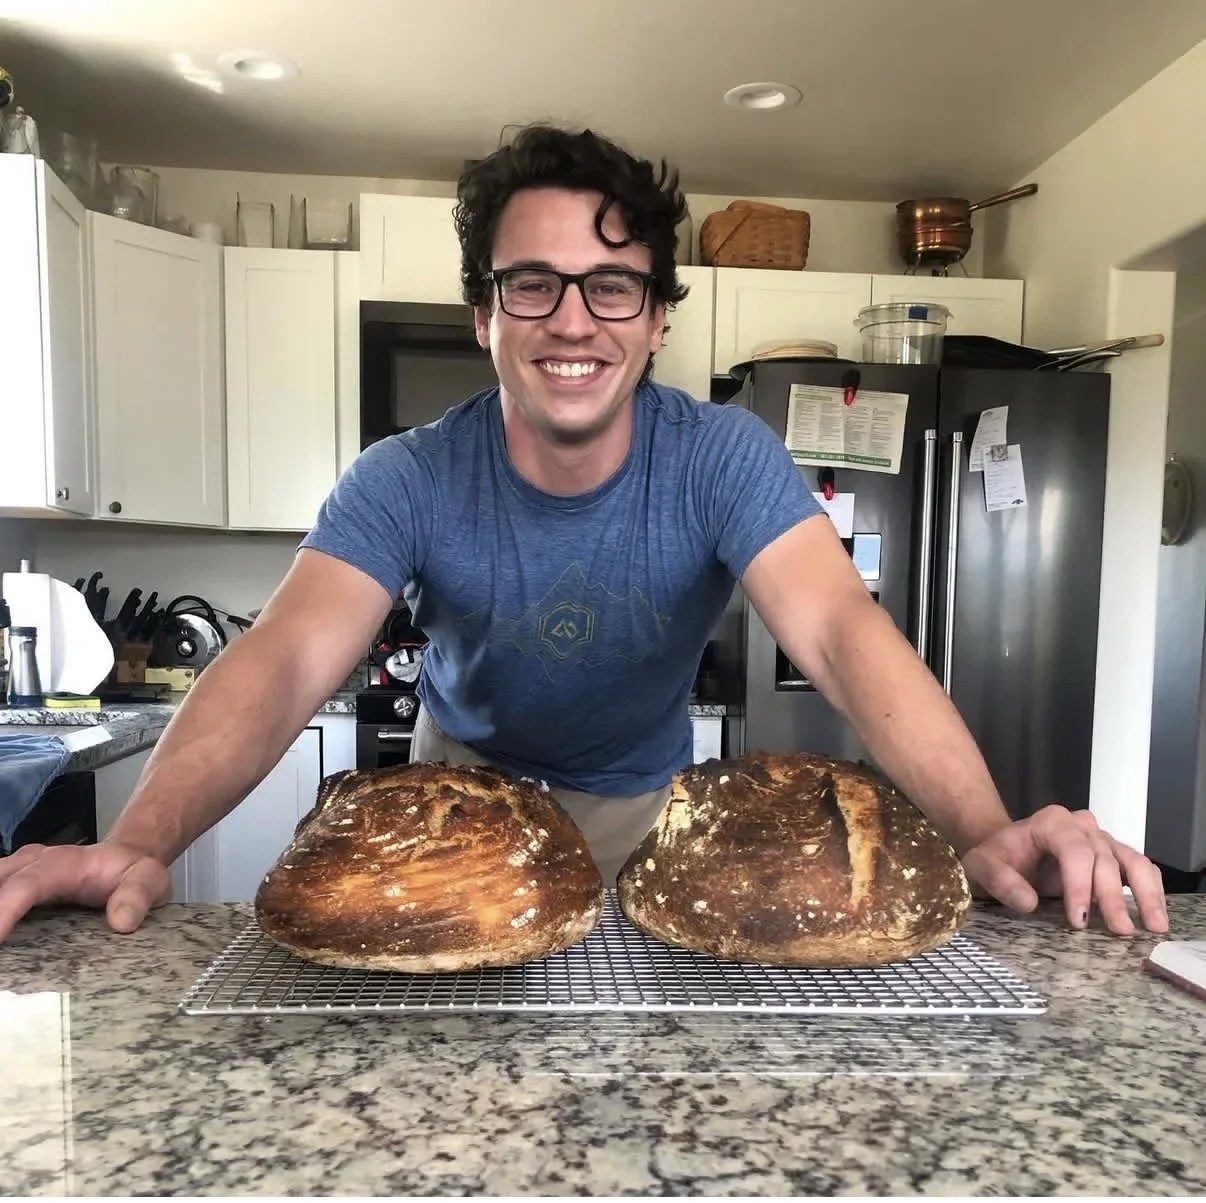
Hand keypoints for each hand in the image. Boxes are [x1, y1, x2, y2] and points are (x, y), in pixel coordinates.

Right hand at [0, 841, 171, 941]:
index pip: (27, 884)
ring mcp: (21, 874)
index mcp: (64, 863)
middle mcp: (35, 864)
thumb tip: (122, 921)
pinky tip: (0, 935)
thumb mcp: (151, 879)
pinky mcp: (16, 888)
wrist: (128, 861)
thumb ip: (139, 895)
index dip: (5, 910)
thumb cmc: (136, 873)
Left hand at [961, 804, 1167, 934]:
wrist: (1002, 852)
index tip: (1077, 920)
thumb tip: (1027, 901)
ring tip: (1153, 927)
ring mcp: (1099, 839)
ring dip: (1145, 893)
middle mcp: (1080, 826)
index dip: (1080, 885)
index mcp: (1051, 822)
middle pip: (1105, 858)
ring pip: (1131, 859)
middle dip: (1112, 896)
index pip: (1074, 850)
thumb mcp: (981, 866)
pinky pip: (1139, 867)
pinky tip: (1154, 915)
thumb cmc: (994, 858)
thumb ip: (1000, 880)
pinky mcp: (1112, 856)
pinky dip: (1150, 889)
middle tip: (1119, 930)